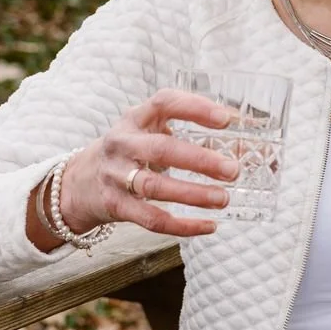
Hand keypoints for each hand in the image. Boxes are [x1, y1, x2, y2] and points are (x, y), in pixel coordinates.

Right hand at [38, 89, 239, 241]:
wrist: (80, 182)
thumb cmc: (132, 151)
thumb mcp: (151, 132)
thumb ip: (191, 133)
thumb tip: (250, 142)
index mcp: (136, 118)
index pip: (164, 103)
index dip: (195, 108)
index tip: (227, 119)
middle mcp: (123, 143)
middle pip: (161, 149)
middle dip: (199, 159)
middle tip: (232, 169)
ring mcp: (116, 176)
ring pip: (154, 187)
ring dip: (193, 194)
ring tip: (224, 198)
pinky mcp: (115, 206)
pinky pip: (150, 220)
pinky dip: (182, 226)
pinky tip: (209, 225)